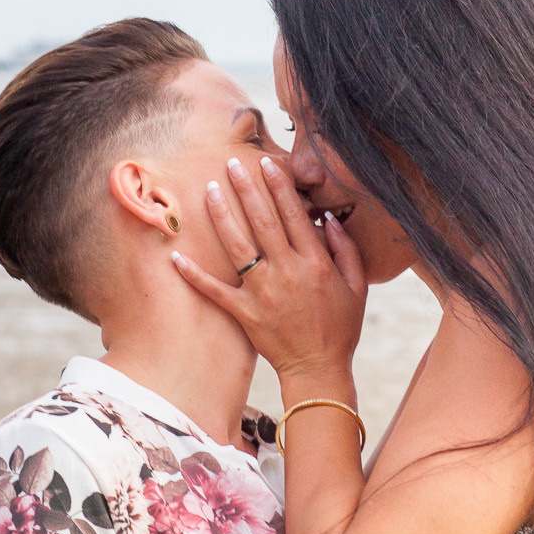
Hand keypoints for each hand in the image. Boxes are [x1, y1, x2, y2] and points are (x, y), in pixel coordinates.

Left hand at [170, 154, 366, 383]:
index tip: (267, 164)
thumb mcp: (357, 287)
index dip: (279, 186)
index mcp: (314, 263)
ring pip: (237, 245)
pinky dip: (194, 274)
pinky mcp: (244, 312)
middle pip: (262, 221)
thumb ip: (346, 251)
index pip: (293, 215)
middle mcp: (286, 272)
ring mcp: (262, 292)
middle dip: (246, 189)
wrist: (318, 369)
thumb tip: (329, 220)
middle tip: (232, 164)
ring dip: (222, 215)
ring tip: (211, 189)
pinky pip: (215, 290)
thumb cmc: (341, 328)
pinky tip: (176, 255)